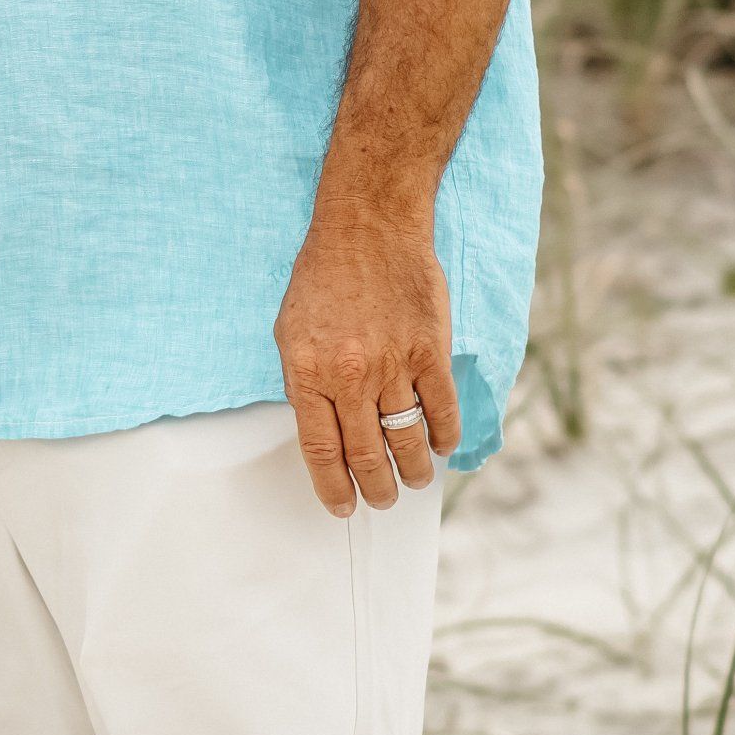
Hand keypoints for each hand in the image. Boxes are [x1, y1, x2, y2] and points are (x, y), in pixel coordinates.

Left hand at [273, 203, 461, 517]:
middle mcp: (350, 377)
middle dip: (375, 488)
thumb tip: (320, 426)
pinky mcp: (430, 351)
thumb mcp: (290, 331)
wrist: (368, 228)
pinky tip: (441, 445)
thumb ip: (303, 381)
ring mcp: (393, 365)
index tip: (342, 506)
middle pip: (366, 454)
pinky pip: (441, 407)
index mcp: (308, 373)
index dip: (332, 487)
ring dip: (412, 470)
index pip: (321, 450)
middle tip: (381, 501)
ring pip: (407, 438)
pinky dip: (444, 434)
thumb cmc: (323, 275)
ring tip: (413, 482)